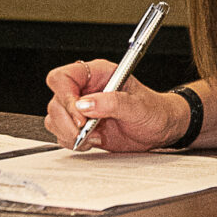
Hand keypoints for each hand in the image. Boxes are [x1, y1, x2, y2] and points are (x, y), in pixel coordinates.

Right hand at [44, 60, 185, 152]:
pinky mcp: (81, 127)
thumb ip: (112, 103)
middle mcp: (86, 89)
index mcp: (98, 74)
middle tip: (86, 130)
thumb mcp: (138, 106)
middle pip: (56, 101)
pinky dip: (73, 142)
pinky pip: (62, 134)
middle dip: (67, 121)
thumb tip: (84, 104)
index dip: (65, 96)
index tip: (80, 114)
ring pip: (55, 118)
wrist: (161, 130)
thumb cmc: (154, 111)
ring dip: (69, 133)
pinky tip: (92, 142)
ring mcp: (82, 109)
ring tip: (92, 137)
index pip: (64, 77)